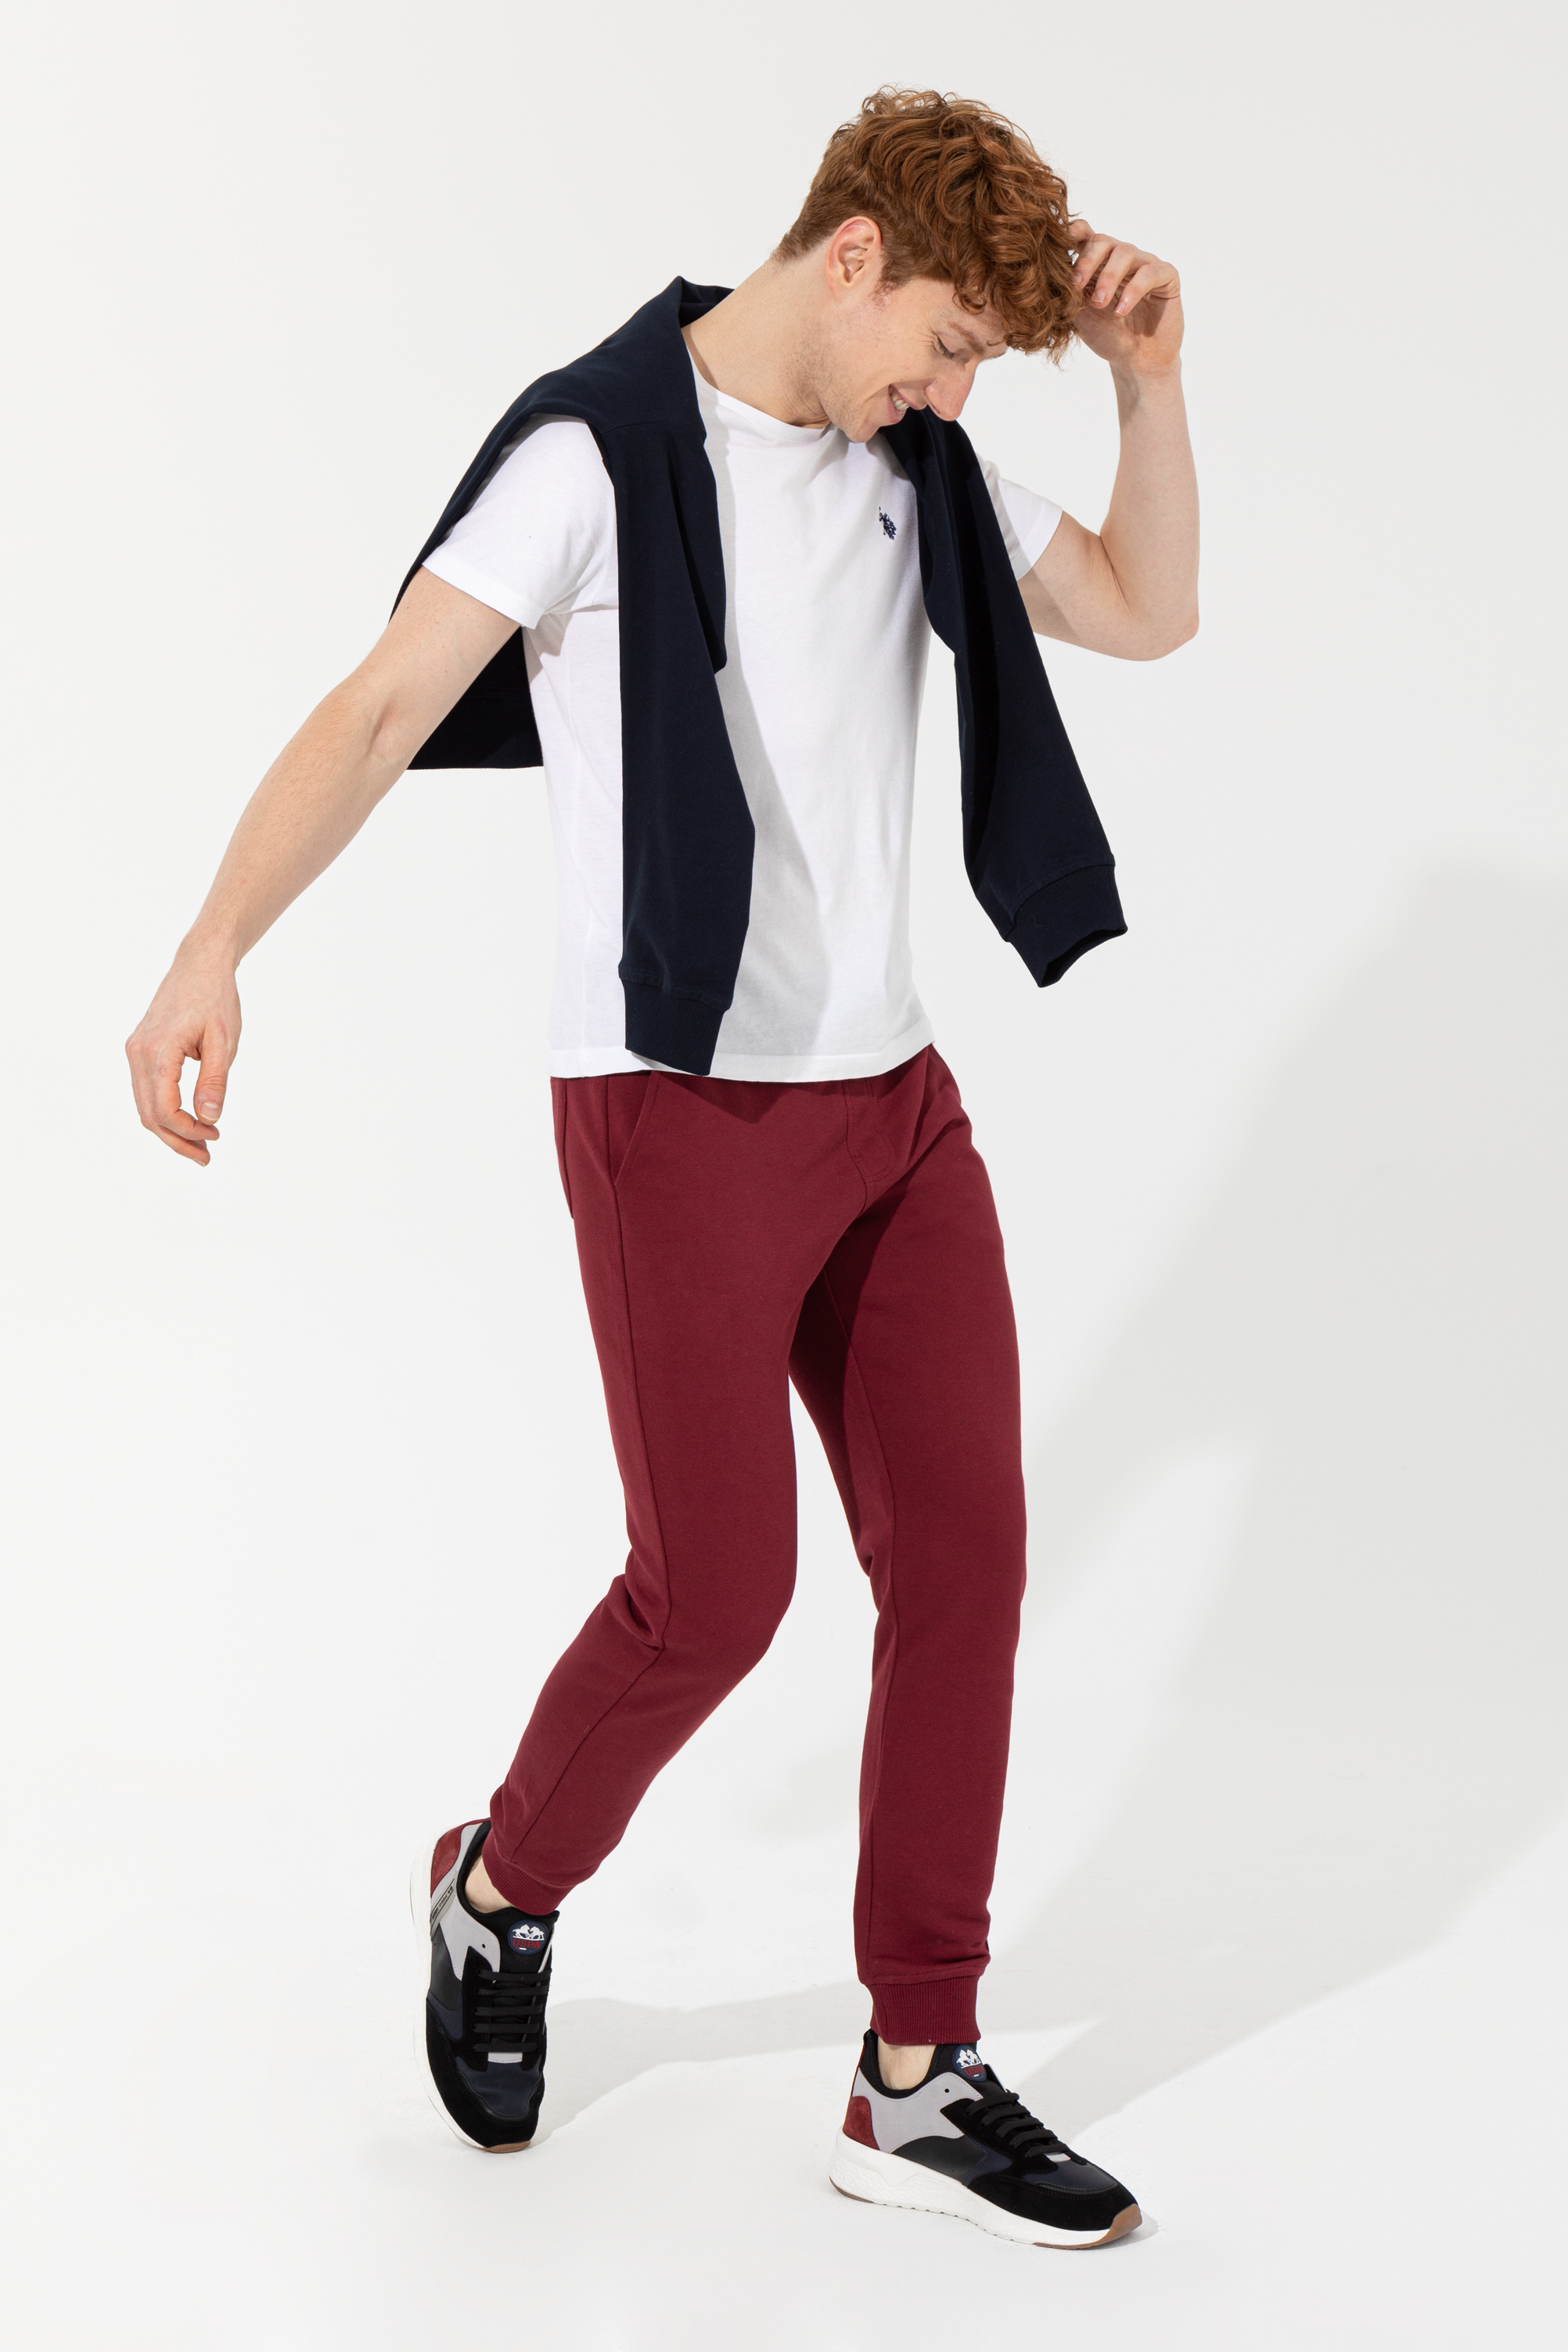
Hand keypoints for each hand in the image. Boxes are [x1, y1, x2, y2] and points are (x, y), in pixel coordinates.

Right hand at [126, 949, 241, 1165]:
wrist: (199, 965)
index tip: (215, 1136)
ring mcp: (135, 1051)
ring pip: (144, 1105)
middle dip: (177, 1140)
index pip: (165, 1110)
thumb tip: (211, 1118)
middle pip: (149, 1114)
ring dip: (170, 1129)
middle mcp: (139, 1053)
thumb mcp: (224, 1041)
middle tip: (206, 1156)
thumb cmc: (216, 999)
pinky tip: (188, 1118)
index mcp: (159, 1052)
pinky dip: (164, 1109)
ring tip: (201, 1142)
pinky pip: (146, 1089)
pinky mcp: (139, 1048)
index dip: (188, 1131)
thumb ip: (215, 1081)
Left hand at [1068, 221, 1182, 375]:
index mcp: (1098, 262)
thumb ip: (1068, 292)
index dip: (1073, 233)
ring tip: (1099, 303)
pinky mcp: (1166, 276)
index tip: (1060, 242)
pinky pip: (1150, 272)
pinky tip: (1121, 310)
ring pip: (1126, 252)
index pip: (1085, 235)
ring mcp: (1145, 264)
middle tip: (1076, 285)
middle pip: (1103, 240)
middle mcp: (1121, 258)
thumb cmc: (1108, 336)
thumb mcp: (1080, 315)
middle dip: (1087, 261)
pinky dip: (1133, 290)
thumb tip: (1050, 275)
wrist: (1136, 361)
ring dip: (1108, 277)